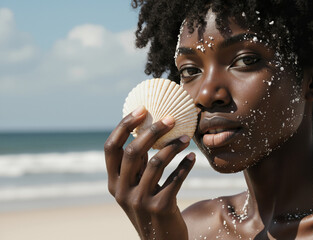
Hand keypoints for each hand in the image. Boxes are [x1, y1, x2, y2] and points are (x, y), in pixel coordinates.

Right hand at [104, 106, 194, 238]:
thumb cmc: (149, 207)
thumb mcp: (135, 188)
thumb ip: (136, 165)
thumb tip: (146, 130)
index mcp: (113, 183)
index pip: (110, 148)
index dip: (124, 126)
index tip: (141, 109)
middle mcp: (122, 192)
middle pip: (134, 151)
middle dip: (153, 130)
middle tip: (171, 118)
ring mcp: (140, 201)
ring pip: (157, 162)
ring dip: (174, 146)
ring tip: (186, 138)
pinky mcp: (161, 207)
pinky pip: (176, 178)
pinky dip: (185, 165)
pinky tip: (192, 158)